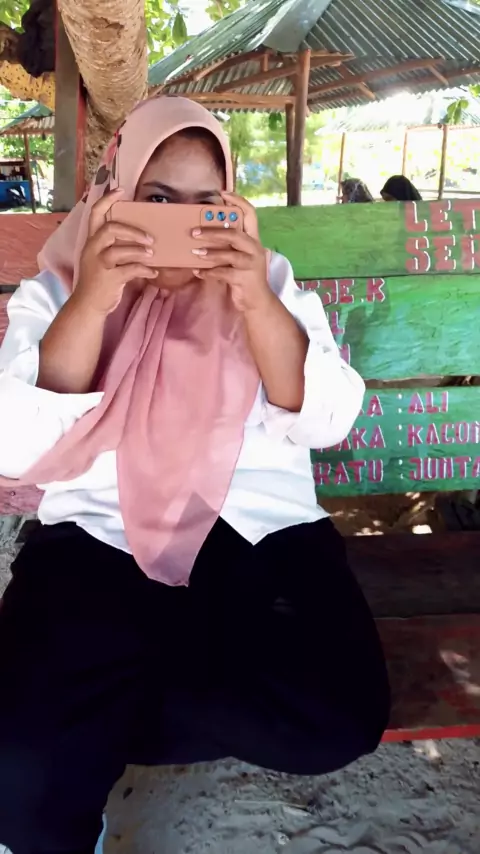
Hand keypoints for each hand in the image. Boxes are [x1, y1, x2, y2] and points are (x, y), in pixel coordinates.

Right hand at [74, 188, 157, 316]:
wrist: (88, 305)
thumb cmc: (98, 281)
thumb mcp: (100, 258)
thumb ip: (113, 246)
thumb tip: (140, 237)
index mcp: (91, 241)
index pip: (95, 213)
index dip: (108, 199)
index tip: (122, 190)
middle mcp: (93, 249)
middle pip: (110, 229)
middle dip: (132, 231)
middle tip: (149, 238)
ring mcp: (100, 264)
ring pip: (120, 250)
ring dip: (140, 251)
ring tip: (152, 254)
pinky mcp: (109, 279)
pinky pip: (131, 269)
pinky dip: (145, 270)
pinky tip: (153, 272)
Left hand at [191, 192, 271, 313]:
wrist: (257, 301)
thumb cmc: (244, 276)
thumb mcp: (239, 256)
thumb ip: (229, 245)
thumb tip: (204, 232)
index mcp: (253, 240)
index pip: (250, 214)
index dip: (238, 202)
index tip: (223, 193)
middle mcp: (254, 249)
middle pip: (234, 234)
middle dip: (213, 232)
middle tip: (194, 232)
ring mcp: (250, 264)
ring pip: (228, 254)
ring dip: (209, 253)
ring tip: (194, 252)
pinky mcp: (244, 279)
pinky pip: (223, 273)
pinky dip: (208, 272)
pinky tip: (198, 272)